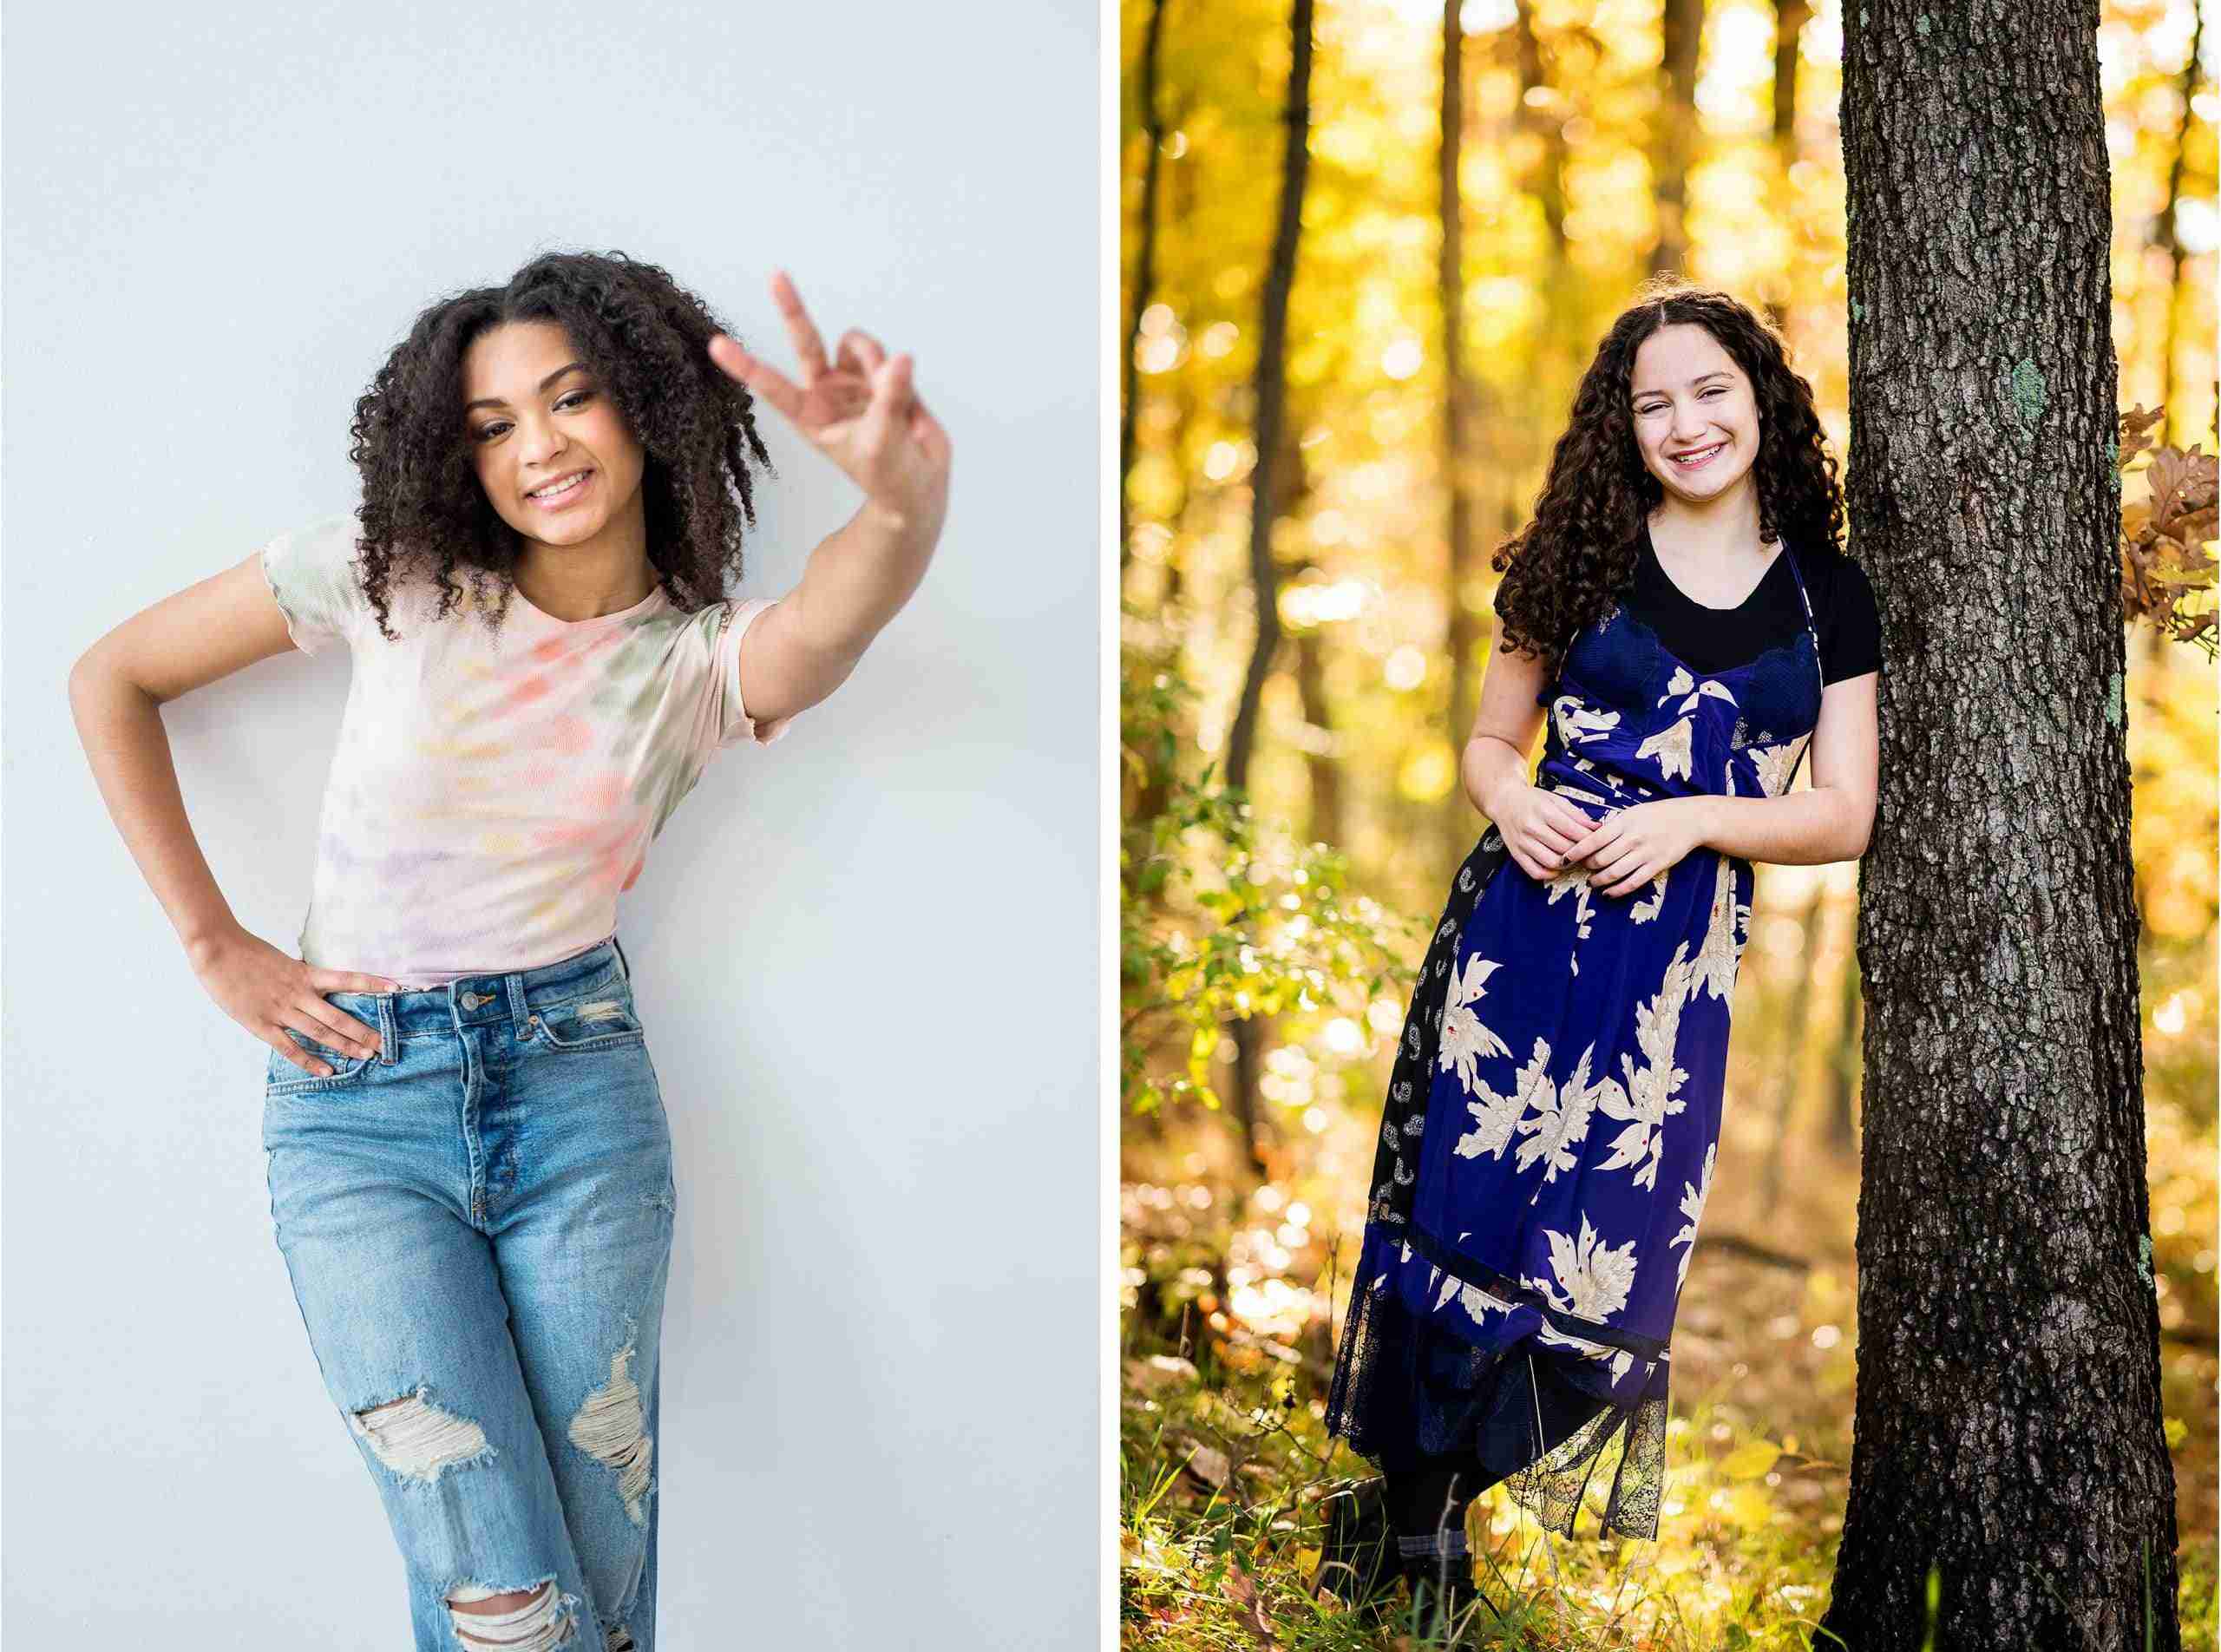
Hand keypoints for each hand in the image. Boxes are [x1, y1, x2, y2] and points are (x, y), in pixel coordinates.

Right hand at [188, 925, 400, 1077]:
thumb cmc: (249, 954)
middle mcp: (299, 993)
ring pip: (320, 1032)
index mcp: (306, 974)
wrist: (217, 951)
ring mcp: (281, 1010)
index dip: (373, 983)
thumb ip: (302, 975)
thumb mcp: (284, 961)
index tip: (397, 988)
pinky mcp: (261, 1024)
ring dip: (344, 1045)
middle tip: (386, 1045)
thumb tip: (319, 982)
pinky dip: (309, 1061)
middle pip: (339, 1015)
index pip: (348, 978)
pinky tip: (327, 1071)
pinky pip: (289, 1047)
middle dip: (364, 1031)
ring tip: (366, 1056)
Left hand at [708, 271, 951, 532]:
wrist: (919, 484)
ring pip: (856, 343)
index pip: (772, 387)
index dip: (745, 365)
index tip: (715, 345)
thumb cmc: (888, 476)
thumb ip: (889, 397)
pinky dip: (898, 370)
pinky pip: (886, 355)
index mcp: (810, 417)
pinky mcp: (884, 378)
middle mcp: (827, 393)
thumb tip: (900, 358)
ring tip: (892, 390)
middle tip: (776, 276)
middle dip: (793, 309)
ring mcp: (855, 382)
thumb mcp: (882, 441)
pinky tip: (907, 399)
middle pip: (806, 341)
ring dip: (873, 357)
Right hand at [1494, 784, 1598, 883]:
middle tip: (1587, 850)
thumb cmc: (1532, 800)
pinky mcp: (1516, 853)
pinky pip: (1534, 871)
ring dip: (1566, 863)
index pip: (1573, 831)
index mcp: (1544, 810)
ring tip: (1572, 857)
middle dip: (1579, 851)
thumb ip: (1577, 814)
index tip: (1596, 840)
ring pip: (1551, 861)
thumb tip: (1597, 827)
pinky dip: (1549, 874)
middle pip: (1564, 847)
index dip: (1588, 838)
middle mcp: (1531, 827)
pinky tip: (1557, 867)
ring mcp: (1522, 842)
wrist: (1504, 801)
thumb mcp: (1556, 799)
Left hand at [1565, 798, 1709, 896]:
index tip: (1565, 858)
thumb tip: (1586, 839)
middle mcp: (1633, 838)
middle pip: (1601, 859)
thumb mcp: (1631, 813)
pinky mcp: (1657, 866)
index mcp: (1624, 822)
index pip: (1593, 840)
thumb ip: (1611, 826)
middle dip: (1587, 867)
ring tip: (1592, 882)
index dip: (1576, 852)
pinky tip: (1608, 893)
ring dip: (1599, 881)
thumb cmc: (1656, 815)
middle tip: (1581, 869)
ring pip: (1614, 873)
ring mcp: (1645, 853)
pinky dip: (1617, 891)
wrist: (1689, 820)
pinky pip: (1633, 883)